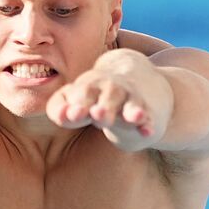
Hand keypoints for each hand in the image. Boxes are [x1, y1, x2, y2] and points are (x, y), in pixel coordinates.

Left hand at [45, 48, 171, 150]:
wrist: (135, 76)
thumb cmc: (94, 96)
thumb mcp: (75, 101)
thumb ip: (60, 110)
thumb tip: (61, 115)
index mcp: (87, 88)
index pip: (79, 95)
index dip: (75, 106)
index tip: (71, 115)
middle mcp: (109, 90)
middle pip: (107, 96)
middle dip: (103, 107)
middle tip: (98, 114)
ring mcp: (129, 98)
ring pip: (130, 103)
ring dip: (130, 111)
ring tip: (133, 118)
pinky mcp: (146, 109)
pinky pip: (148, 116)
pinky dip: (148, 123)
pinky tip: (147, 132)